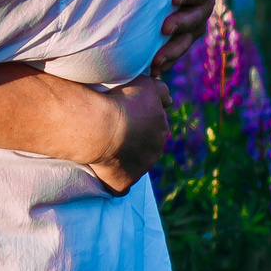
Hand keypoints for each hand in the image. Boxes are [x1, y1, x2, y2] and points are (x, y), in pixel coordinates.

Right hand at [88, 76, 166, 193]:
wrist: (101, 127)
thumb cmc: (122, 101)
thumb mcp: (146, 84)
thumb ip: (162, 90)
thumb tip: (168, 101)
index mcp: (161, 129)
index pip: (153, 127)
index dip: (138, 122)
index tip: (124, 116)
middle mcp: (155, 152)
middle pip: (145, 148)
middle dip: (133, 141)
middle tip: (113, 131)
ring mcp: (140, 170)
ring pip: (134, 166)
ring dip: (123, 159)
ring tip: (105, 148)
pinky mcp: (124, 184)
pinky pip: (120, 186)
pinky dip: (114, 180)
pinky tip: (104, 172)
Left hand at [148, 0, 214, 74]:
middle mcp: (200, 11)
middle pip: (193, 21)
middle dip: (180, 25)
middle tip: (165, 28)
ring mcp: (191, 30)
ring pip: (184, 43)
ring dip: (171, 51)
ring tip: (156, 59)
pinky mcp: (179, 42)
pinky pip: (173, 55)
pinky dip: (164, 64)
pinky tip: (151, 72)